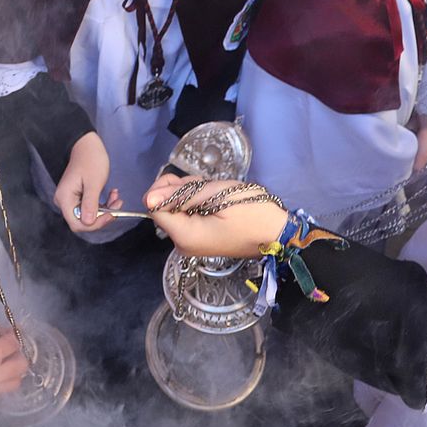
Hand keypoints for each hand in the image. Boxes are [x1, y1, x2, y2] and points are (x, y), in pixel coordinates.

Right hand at [54, 132, 118, 231]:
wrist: (87, 144)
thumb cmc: (91, 160)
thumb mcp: (94, 182)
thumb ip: (90, 203)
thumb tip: (88, 223)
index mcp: (65, 198)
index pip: (77, 223)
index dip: (94, 224)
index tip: (111, 215)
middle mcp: (64, 202)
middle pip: (82, 221)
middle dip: (102, 216)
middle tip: (117, 205)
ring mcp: (70, 199)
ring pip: (88, 215)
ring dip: (105, 210)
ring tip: (117, 198)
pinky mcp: (77, 197)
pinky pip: (89, 207)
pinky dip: (102, 204)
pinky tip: (112, 195)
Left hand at [143, 175, 290, 258]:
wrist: (278, 233)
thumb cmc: (252, 213)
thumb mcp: (217, 194)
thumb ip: (181, 195)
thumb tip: (148, 198)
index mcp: (185, 236)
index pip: (155, 208)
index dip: (165, 189)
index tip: (188, 183)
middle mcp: (182, 243)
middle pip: (165, 207)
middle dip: (182, 190)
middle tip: (208, 189)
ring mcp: (191, 242)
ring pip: (178, 208)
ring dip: (192, 195)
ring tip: (217, 195)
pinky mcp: (200, 237)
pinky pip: (188, 215)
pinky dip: (198, 203)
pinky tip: (216, 202)